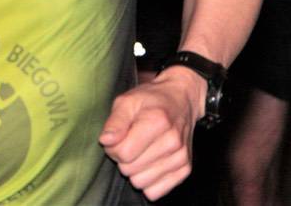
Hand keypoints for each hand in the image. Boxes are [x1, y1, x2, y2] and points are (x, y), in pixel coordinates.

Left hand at [99, 68, 206, 200]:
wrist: (181, 100)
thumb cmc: (151, 100)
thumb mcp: (127, 101)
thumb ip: (115, 122)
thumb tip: (106, 141)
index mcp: (157, 122)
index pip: (123, 153)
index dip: (114, 147)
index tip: (119, 137)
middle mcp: (172, 142)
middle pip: (129, 170)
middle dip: (123, 158)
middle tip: (129, 142)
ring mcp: (180, 157)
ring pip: (140, 183)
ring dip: (135, 171)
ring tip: (140, 152)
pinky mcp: (184, 169)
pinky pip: (155, 191)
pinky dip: (148, 181)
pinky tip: (150, 163)